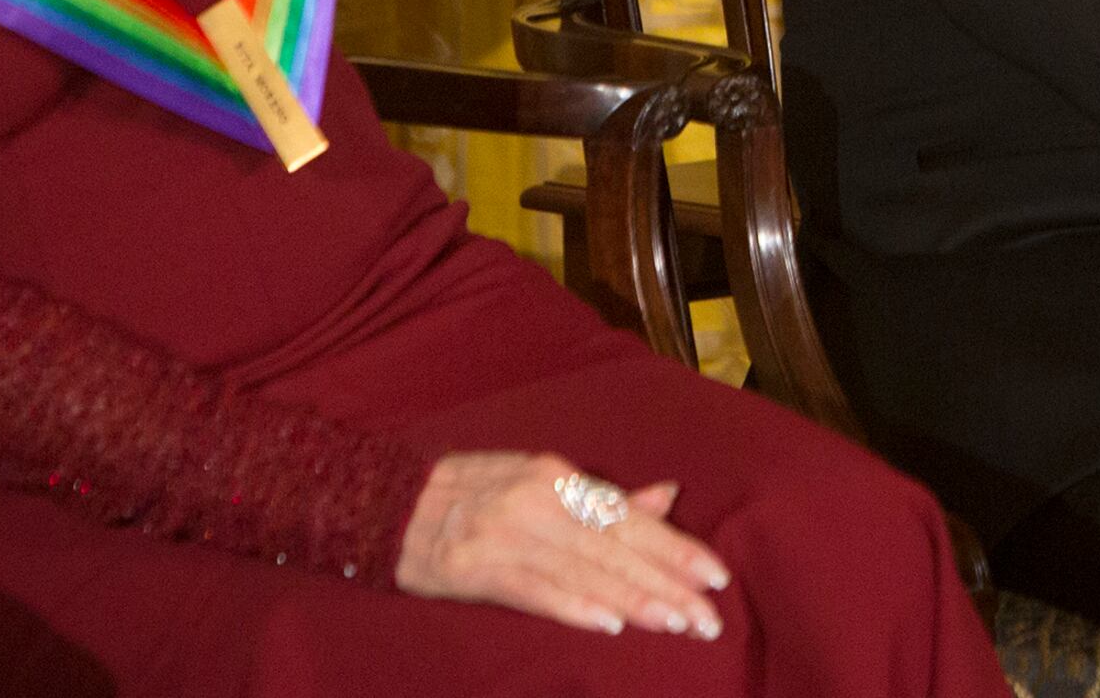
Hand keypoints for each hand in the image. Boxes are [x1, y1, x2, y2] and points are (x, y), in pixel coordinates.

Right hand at [395, 451, 731, 637]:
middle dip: (666, 583)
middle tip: (709, 616)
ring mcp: (505, 532)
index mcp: (557, 476)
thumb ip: (603, 498)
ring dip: (633, 601)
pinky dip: (573, 606)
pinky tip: (608, 623)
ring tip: (675, 623)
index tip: (716, 575)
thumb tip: (668, 496)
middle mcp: (537, 499)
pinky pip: (533, 589)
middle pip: (615, 547)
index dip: (675, 548)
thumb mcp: (539, 482)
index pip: (629, 518)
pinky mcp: (474, 565)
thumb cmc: (471, 492)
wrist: (383, 503)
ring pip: (583, 570)